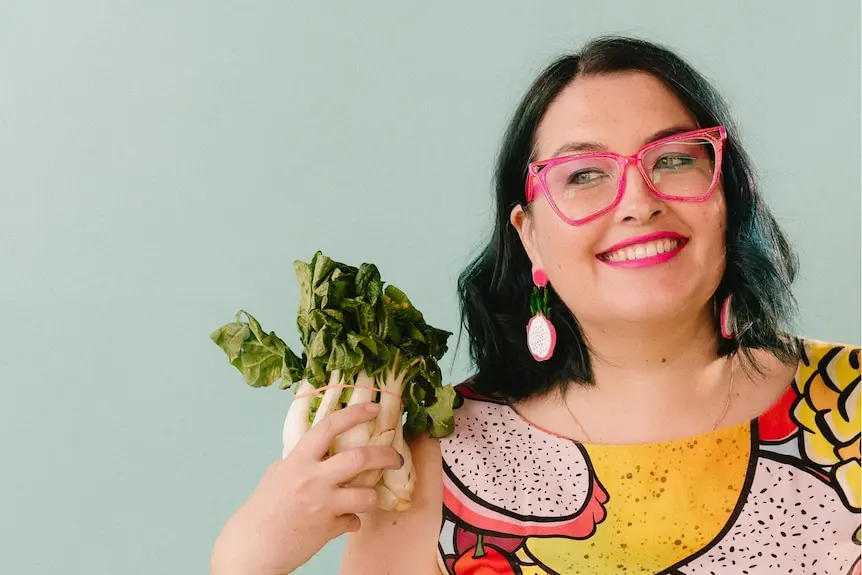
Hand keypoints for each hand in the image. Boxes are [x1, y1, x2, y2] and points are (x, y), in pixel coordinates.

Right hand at [211, 402, 402, 574]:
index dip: (354, 413)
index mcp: (298, 461)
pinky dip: (353, 521)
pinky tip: (346, 521)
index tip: (373, 407)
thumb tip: (318, 448)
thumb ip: (300, 460)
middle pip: (360, 458)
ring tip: (370, 496)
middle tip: (395, 456)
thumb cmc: (262, 510)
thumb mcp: (278, 474)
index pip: (329, 427)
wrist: (253, 547)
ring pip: (367, 495)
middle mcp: (313, 480)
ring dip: (373, 495)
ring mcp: (323, 505)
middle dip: (385, 455)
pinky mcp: (329, 529)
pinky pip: (354, 521)